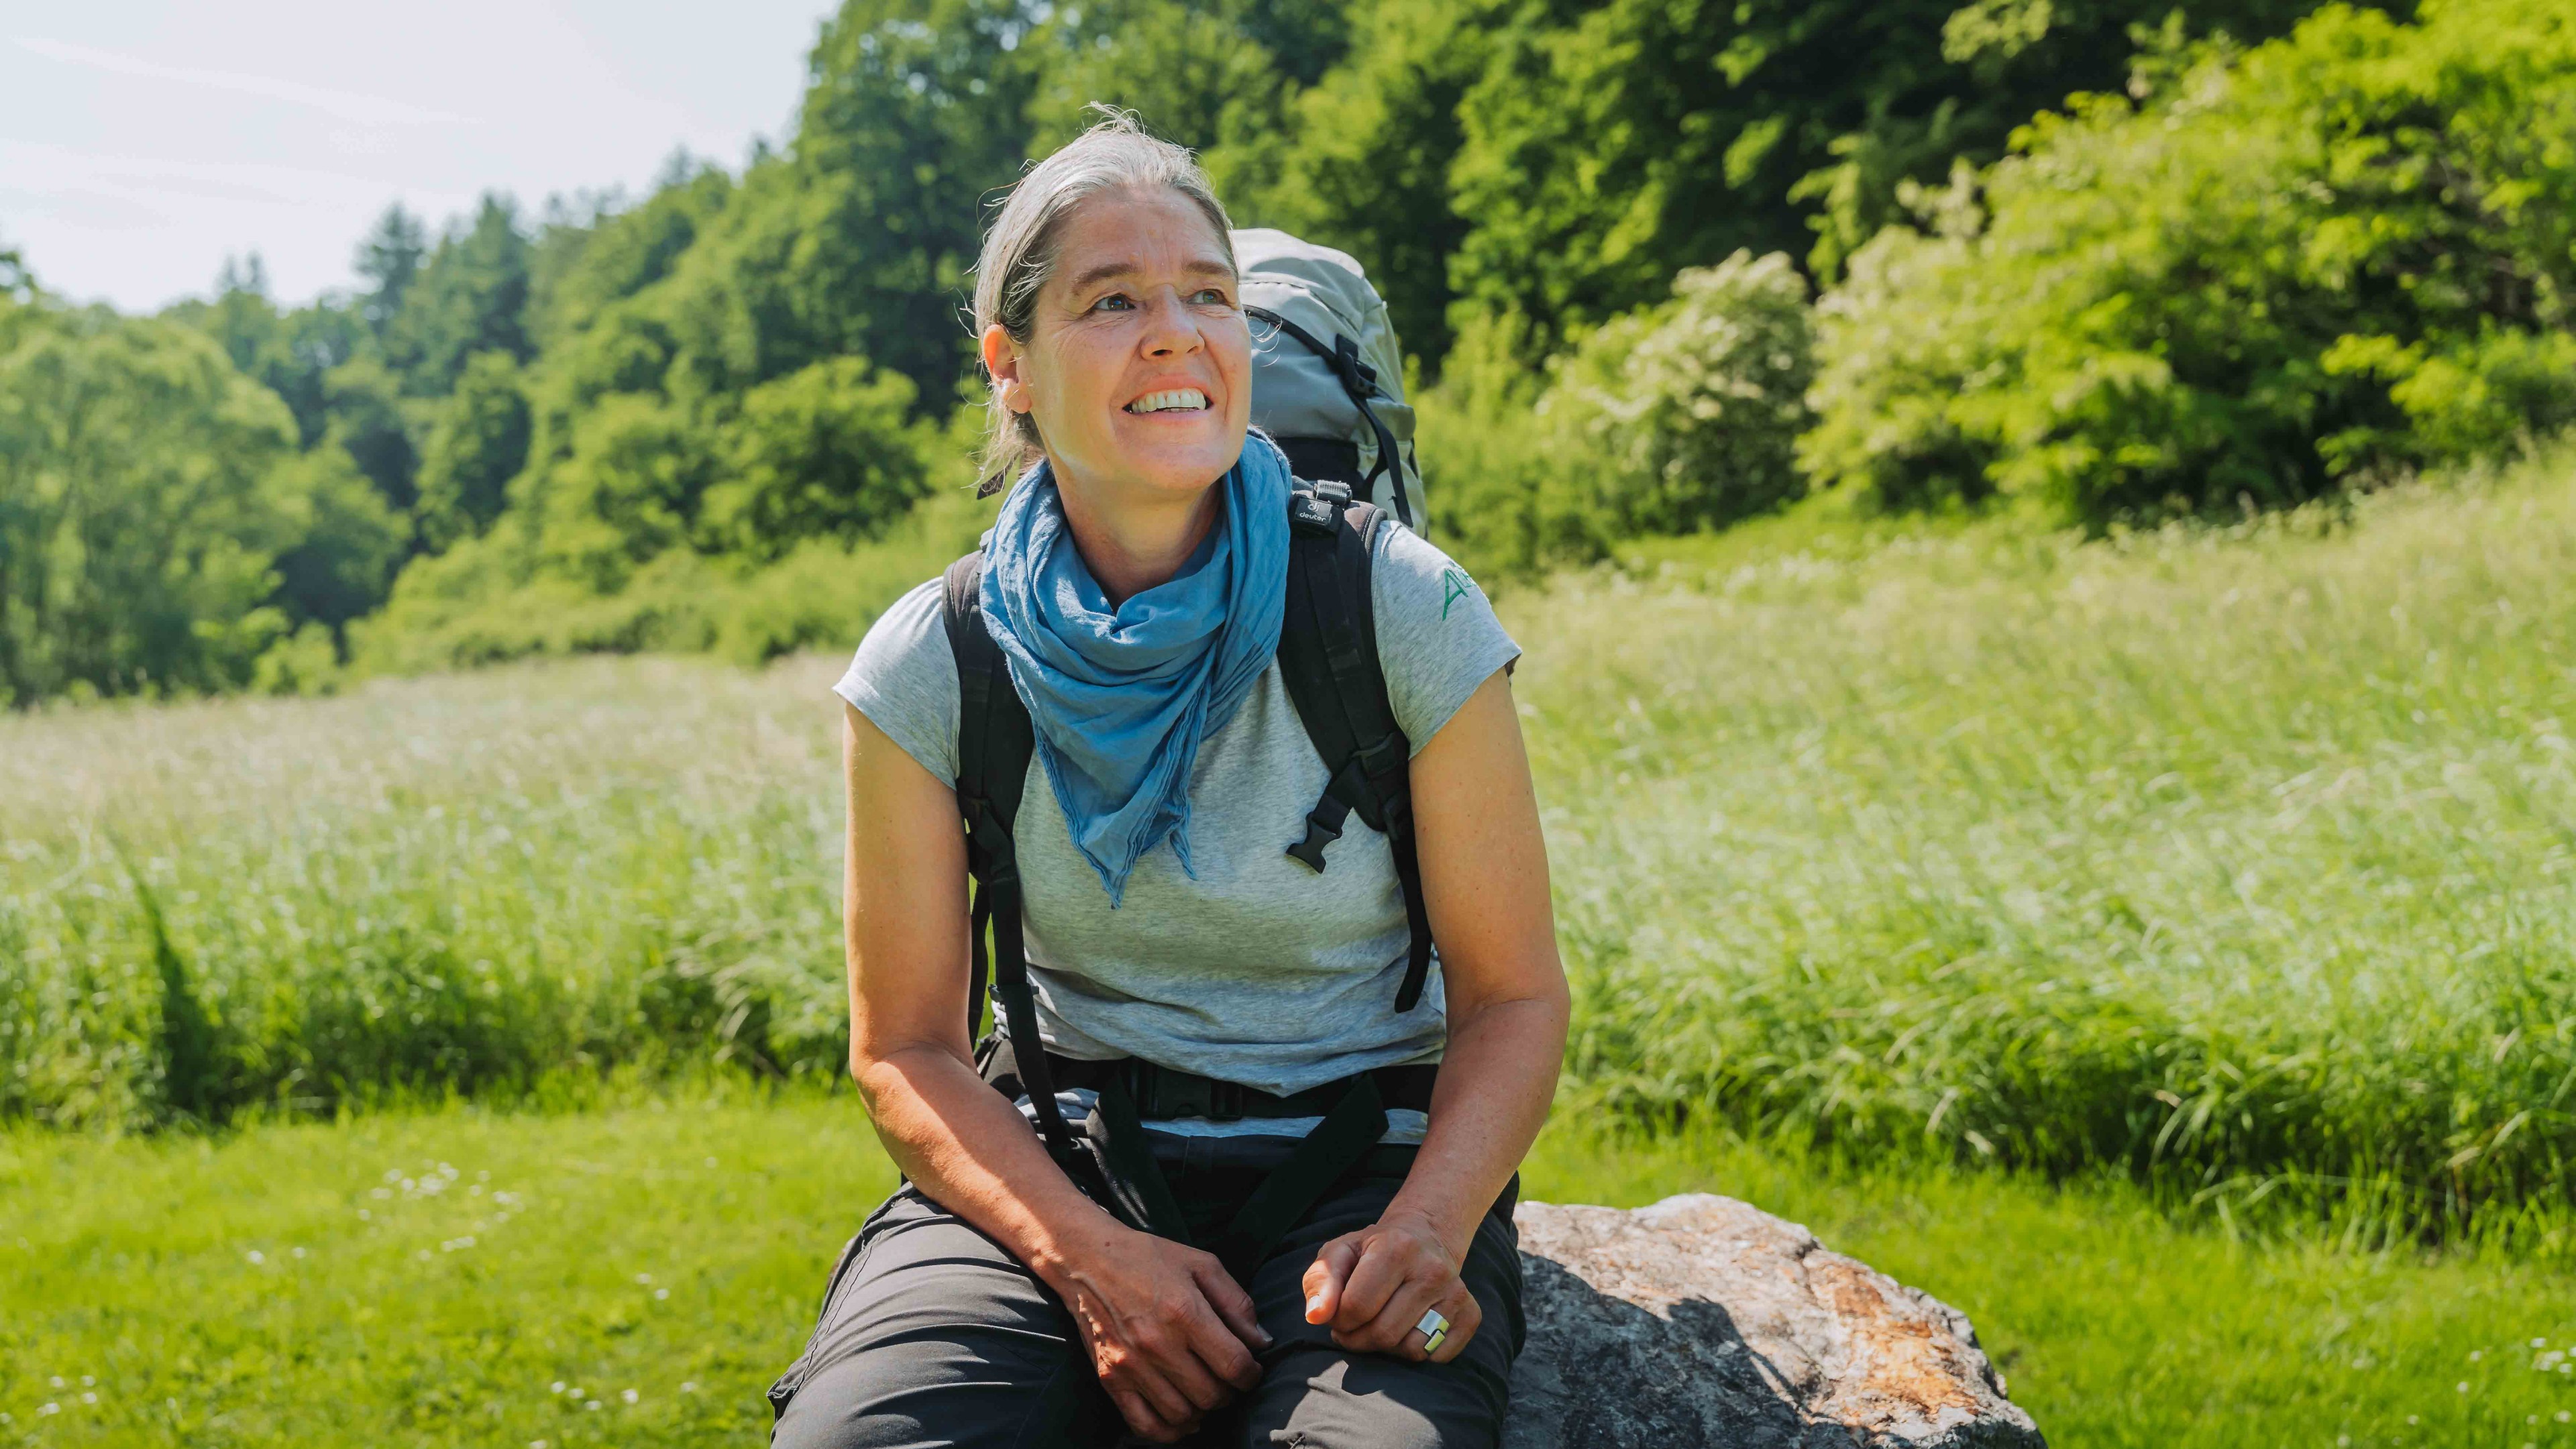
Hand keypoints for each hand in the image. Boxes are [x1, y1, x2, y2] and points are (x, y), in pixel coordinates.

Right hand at [1048, 1226, 1269, 1442]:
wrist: (1086, 1260)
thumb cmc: (1149, 1258)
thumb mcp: (1202, 1264)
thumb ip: (1237, 1303)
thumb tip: (1262, 1342)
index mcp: (1184, 1311)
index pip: (1233, 1365)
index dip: (1251, 1375)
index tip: (1251, 1370)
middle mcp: (1157, 1343)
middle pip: (1211, 1395)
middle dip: (1230, 1392)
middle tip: (1228, 1379)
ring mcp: (1130, 1365)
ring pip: (1183, 1414)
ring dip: (1203, 1410)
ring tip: (1205, 1392)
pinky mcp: (1110, 1378)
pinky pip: (1145, 1424)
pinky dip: (1170, 1431)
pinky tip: (1183, 1416)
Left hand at [1300, 1210, 1480, 1363]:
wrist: (1424, 1237)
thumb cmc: (1372, 1250)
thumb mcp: (1339, 1253)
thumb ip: (1320, 1281)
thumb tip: (1316, 1316)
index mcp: (1396, 1247)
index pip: (1356, 1308)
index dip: (1339, 1320)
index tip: (1341, 1312)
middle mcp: (1433, 1269)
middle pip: (1383, 1335)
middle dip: (1359, 1339)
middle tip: (1356, 1325)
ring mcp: (1456, 1293)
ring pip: (1412, 1351)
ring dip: (1387, 1347)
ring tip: (1381, 1324)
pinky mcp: (1471, 1314)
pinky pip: (1436, 1358)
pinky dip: (1415, 1351)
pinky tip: (1407, 1328)